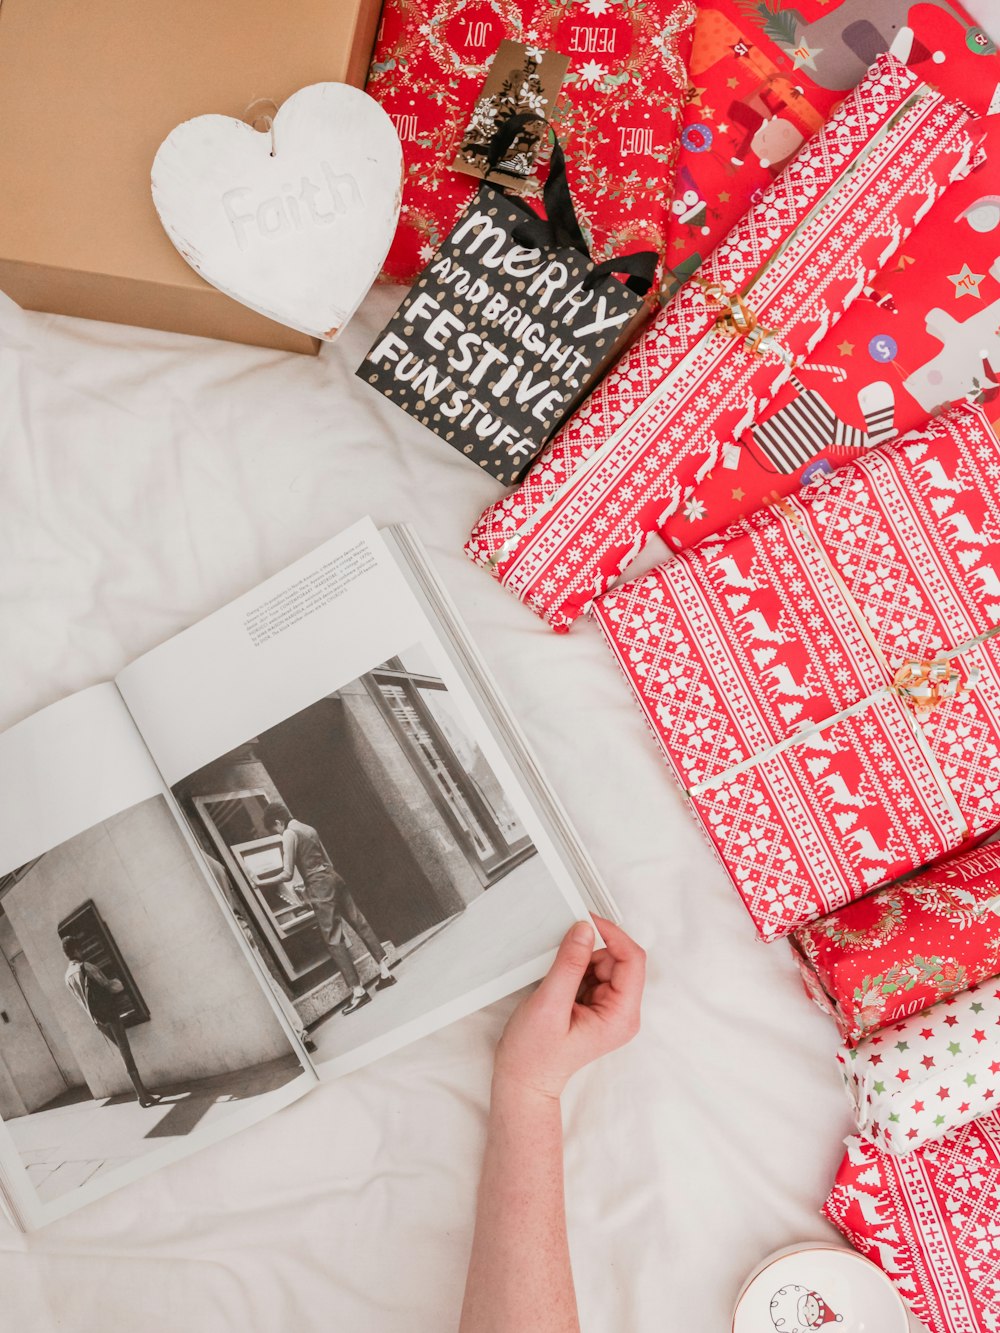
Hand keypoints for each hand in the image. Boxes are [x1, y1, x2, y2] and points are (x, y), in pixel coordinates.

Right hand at [493, 915, 644, 1101]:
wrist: (524, 1080)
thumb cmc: (535, 1055)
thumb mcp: (549, 1004)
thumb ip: (569, 964)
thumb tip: (584, 930)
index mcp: (621, 1015)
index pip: (632, 960)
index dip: (612, 935)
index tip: (587, 920)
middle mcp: (622, 1012)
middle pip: (619, 959)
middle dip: (590, 951)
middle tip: (562, 958)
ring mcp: (611, 1009)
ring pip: (605, 963)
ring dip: (581, 961)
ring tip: (558, 984)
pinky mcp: (597, 1006)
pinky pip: (593, 972)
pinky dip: (576, 969)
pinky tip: (560, 987)